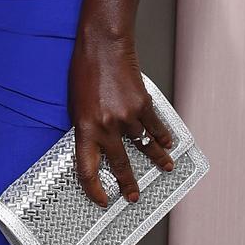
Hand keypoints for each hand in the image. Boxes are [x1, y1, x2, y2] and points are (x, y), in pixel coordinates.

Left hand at [69, 31, 175, 207]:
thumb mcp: (75, 105)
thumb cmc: (85, 70)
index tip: (101, 199)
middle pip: (120, 164)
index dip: (94, 189)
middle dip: (128, 184)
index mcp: (85, 128)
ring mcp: (127, 116)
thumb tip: (96, 146)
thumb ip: (87, 127)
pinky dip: (162, 137)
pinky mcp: (142, 104)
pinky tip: (168, 144)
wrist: (103, 45)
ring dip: (155, 159)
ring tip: (164, 169)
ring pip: (143, 146)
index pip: (87, 169)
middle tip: (133, 196)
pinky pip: (155, 127)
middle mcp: (106, 126)